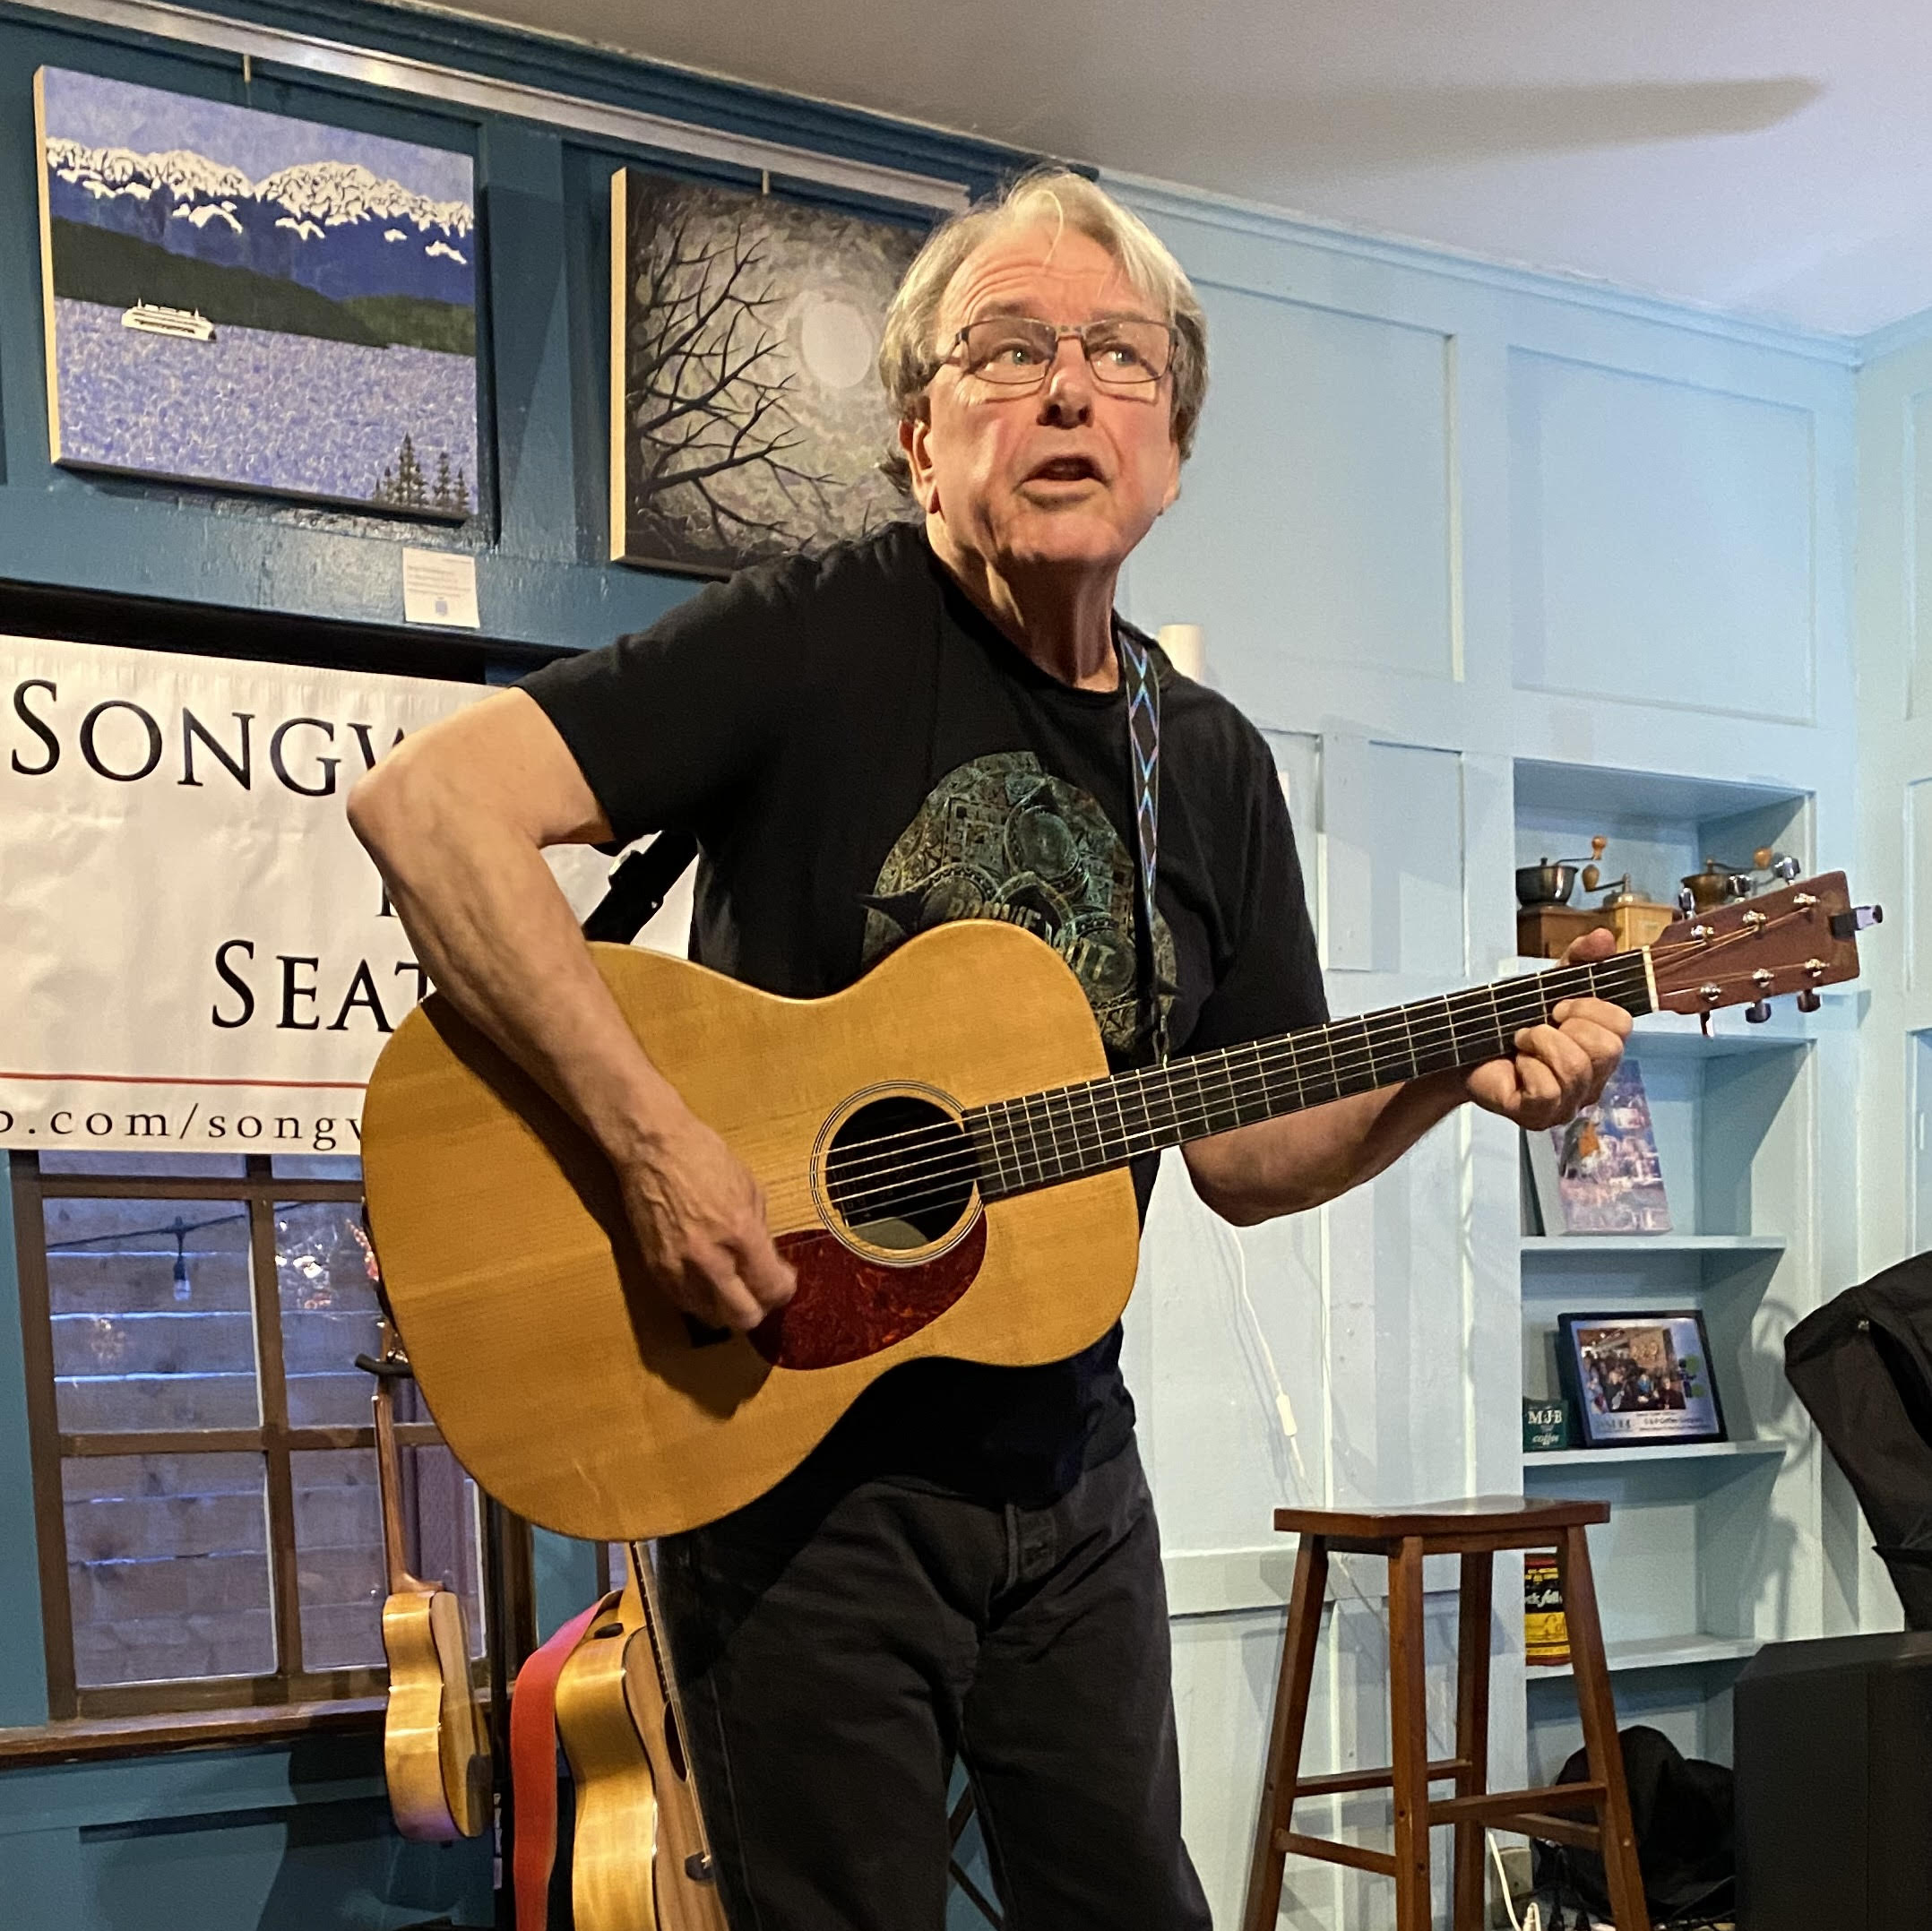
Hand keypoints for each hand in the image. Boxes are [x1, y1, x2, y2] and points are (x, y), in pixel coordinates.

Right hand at [615, 1104, 795, 1331]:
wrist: (652, 1149)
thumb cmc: (702, 1158)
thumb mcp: (750, 1190)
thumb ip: (762, 1234)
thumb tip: (771, 1265)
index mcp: (739, 1232)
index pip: (770, 1288)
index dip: (784, 1289)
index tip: (784, 1281)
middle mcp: (708, 1258)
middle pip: (744, 1317)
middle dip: (760, 1307)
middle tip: (762, 1291)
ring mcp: (678, 1268)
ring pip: (713, 1317)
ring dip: (729, 1307)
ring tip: (734, 1285)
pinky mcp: (656, 1270)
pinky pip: (686, 1304)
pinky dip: (702, 1300)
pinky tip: (709, 1280)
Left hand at [1464, 927, 1630, 1130]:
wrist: (1462, 1048)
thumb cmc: (1508, 1022)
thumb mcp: (1547, 984)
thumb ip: (1578, 959)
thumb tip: (1604, 937)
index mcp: (1601, 1048)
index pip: (1623, 1026)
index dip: (1590, 1008)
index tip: (1560, 1006)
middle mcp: (1592, 1080)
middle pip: (1607, 1050)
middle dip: (1566, 1027)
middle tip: (1538, 1026)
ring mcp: (1568, 1103)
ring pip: (1575, 1069)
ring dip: (1540, 1043)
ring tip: (1522, 1042)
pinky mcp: (1539, 1116)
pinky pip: (1547, 1090)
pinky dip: (1526, 1068)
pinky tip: (1516, 1065)